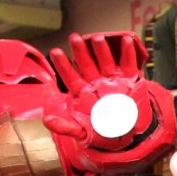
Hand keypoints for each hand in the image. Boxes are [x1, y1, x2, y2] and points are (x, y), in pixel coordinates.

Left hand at [47, 31, 158, 145]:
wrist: (127, 136)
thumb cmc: (102, 133)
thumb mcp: (82, 133)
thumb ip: (65, 127)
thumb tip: (46, 121)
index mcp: (83, 93)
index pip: (70, 77)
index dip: (63, 65)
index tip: (55, 52)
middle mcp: (96, 83)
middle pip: (87, 65)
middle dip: (81, 52)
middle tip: (74, 38)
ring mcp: (113, 81)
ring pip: (106, 62)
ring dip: (102, 50)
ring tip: (97, 38)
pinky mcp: (130, 81)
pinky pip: (128, 65)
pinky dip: (128, 53)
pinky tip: (126, 41)